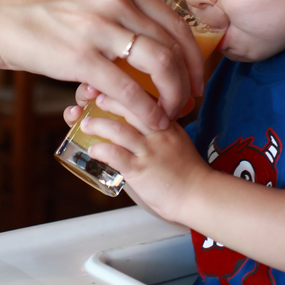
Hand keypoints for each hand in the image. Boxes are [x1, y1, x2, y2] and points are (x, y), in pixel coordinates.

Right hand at [0, 0, 203, 128]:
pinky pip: (128, 87)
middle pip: (175, 45)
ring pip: (160, 64)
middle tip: (192, 101)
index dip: (193, 56)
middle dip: (190, 80)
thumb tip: (143, 42)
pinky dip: (147, 108)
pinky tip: (152, 120)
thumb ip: (118, 13)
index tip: (195, 78)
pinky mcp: (81, 56)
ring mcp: (100, 27)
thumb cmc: (36, 10)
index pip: (176, 23)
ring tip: (174, 114)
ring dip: (175, 95)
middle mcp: (118, 0)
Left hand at [76, 93, 211, 223]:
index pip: (144, 99)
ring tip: (85, 124)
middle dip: (107, 100)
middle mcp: (157, 133)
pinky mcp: (140, 170)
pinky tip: (93, 150)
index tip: (109, 89)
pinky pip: (116, 155)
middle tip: (92, 98)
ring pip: (118, 129)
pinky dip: (101, 150)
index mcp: (166, 123)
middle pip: (129, 106)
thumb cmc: (187, 172)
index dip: (124, 91)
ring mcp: (149, 151)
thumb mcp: (176, 142)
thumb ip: (158, 133)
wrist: (199, 195)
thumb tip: (135, 128)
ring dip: (97, 124)